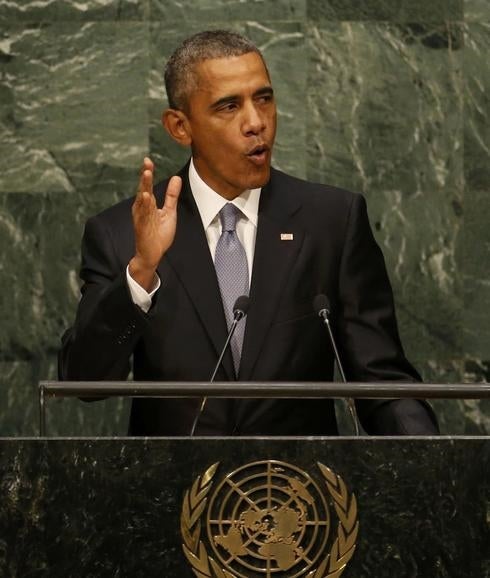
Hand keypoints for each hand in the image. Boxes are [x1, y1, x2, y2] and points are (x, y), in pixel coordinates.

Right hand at [129, 157, 181, 290]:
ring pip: (143, 200)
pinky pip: (143, 215)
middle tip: (146, 163)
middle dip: (145, 176)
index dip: (148, 173)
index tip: (148, 160)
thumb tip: (177, 178)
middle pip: (143, 189)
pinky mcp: (142, 227)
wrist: (152, 254)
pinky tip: (145, 196)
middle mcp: (142, 209)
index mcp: (148, 204)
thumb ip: (171, 196)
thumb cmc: (159, 234)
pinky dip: (144, 206)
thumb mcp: (169, 212)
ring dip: (144, 187)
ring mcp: (141, 218)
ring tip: (146, 174)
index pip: (148, 186)